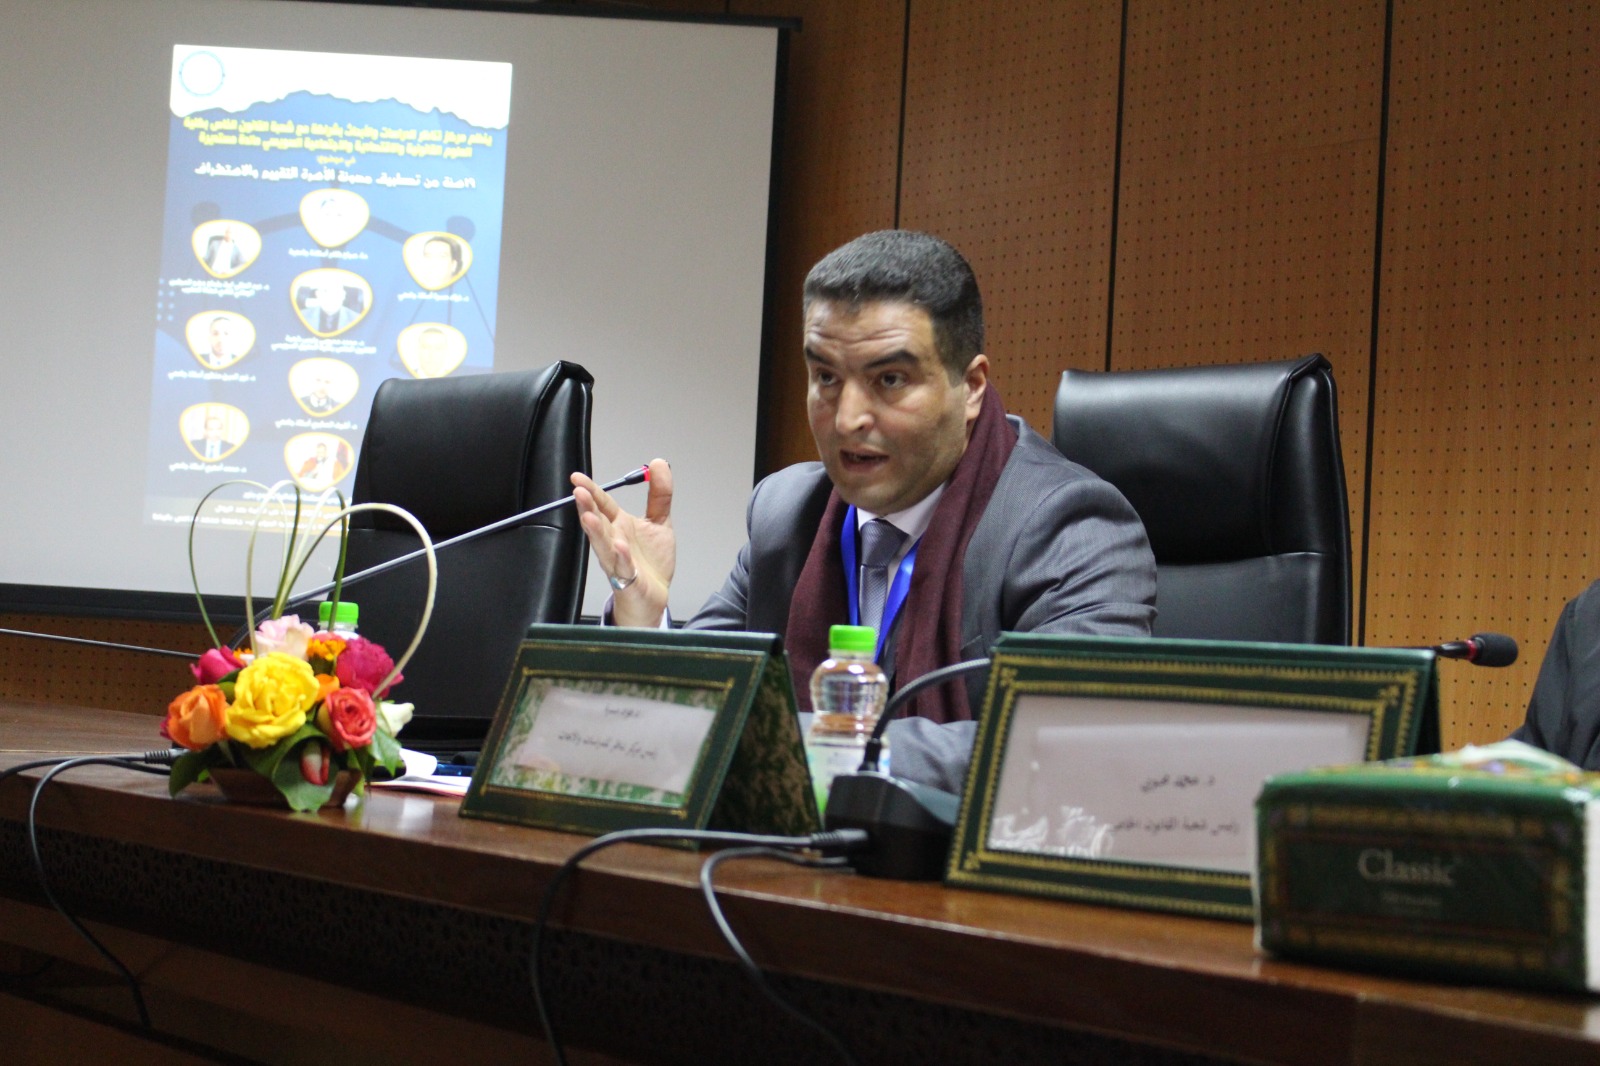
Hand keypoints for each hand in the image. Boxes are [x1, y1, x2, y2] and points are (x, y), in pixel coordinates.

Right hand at [571, 458, 673, 626]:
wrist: (655, 594)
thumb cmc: (651, 560)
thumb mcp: (660, 521)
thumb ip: (659, 494)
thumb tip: (660, 463)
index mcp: (619, 525)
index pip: (602, 504)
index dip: (591, 490)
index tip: (577, 477)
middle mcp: (614, 540)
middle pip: (597, 522)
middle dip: (587, 507)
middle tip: (578, 492)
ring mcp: (618, 560)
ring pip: (603, 544)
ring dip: (595, 531)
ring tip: (588, 517)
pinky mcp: (628, 578)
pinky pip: (623, 567)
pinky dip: (621, 557)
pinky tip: (620, 546)